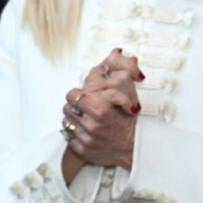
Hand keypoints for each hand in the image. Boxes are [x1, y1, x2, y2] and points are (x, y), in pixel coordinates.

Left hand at [59, 50, 141, 178]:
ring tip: (85, 119)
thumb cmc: (130, 121)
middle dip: (75, 106)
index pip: (73, 95)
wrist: (135, 149)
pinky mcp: (83, 151)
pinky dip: (75, 133)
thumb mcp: (126, 96)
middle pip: (67, 108)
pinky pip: (69, 137)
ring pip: (66, 122)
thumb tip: (116, 51)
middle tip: (84, 108)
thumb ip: (117, 75)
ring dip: (73, 119)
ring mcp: (86, 140)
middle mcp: (91, 126)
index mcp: (100, 110)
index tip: (83, 95)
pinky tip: (85, 131)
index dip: (77, 94)